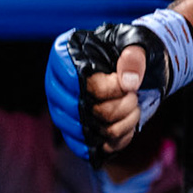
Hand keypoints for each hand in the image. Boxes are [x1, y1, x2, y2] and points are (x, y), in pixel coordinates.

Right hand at [45, 10, 192, 160]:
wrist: (128, 67)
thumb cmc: (128, 52)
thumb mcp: (137, 44)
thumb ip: (134, 58)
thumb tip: (129, 82)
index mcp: (64, 55)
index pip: (84, 84)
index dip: (113, 89)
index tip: (129, 84)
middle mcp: (55, 84)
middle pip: (88, 111)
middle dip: (122, 107)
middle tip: (135, 96)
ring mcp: (60, 110)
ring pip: (91, 132)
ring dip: (122, 124)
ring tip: (132, 107)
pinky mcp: (71, 132)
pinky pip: (90, 148)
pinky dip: (115, 141)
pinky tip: (126, 126)